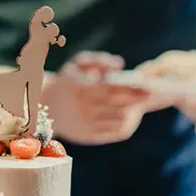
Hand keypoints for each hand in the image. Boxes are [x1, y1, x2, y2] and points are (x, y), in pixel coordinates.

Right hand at [42, 51, 156, 144]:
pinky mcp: (87, 135)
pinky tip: (130, 117)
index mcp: (80, 87)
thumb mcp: (77, 64)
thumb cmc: (67, 81)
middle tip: (149, 95)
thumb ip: (98, 60)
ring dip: (131, 112)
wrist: (45, 107)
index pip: (111, 87)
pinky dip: (124, 125)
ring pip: (117, 119)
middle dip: (135, 100)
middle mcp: (82, 106)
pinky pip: (112, 132)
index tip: (146, 84)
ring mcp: (84, 123)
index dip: (130, 87)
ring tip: (140, 105)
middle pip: (117, 104)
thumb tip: (120, 65)